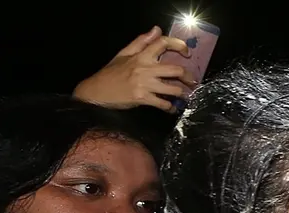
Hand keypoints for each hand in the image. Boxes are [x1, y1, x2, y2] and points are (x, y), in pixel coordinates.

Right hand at [73, 27, 194, 112]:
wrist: (97, 91)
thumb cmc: (112, 72)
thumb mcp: (124, 53)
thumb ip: (141, 42)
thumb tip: (156, 30)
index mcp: (141, 55)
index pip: (163, 43)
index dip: (179, 45)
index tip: (187, 53)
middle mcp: (145, 68)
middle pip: (176, 69)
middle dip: (188, 76)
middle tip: (191, 81)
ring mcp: (145, 84)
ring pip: (173, 88)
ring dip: (182, 94)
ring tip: (184, 96)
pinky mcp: (143, 98)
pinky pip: (163, 104)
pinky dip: (170, 108)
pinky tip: (171, 108)